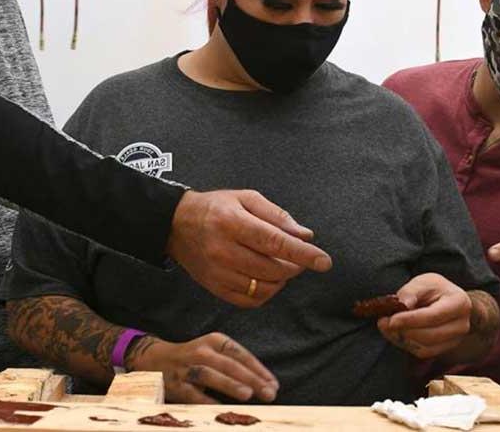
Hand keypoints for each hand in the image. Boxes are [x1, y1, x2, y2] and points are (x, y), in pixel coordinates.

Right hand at [127, 333, 277, 403]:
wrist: (156, 360)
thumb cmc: (195, 358)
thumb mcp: (214, 351)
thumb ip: (235, 364)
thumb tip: (264, 384)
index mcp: (214, 341)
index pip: (240, 354)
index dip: (258, 369)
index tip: (273, 383)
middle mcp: (200, 351)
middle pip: (229, 364)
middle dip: (251, 379)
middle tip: (268, 392)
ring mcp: (186, 368)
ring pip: (210, 375)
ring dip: (230, 384)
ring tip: (248, 394)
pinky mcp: (175, 384)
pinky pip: (193, 393)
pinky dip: (207, 400)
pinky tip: (221, 408)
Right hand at [167, 190, 332, 307]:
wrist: (175, 225)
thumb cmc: (216, 207)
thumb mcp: (246, 199)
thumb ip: (277, 216)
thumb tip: (305, 235)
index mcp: (233, 222)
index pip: (275, 242)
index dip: (303, 254)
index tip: (324, 262)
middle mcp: (223, 250)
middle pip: (273, 268)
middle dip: (295, 265)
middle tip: (298, 257)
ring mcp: (217, 272)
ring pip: (264, 287)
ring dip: (282, 279)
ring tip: (281, 265)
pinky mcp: (214, 288)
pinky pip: (250, 300)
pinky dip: (267, 292)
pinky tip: (268, 278)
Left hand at [379, 274, 471, 358]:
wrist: (448, 301)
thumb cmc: (435, 289)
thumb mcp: (424, 281)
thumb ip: (411, 291)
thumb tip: (402, 304)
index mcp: (459, 303)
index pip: (433, 316)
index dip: (410, 320)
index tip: (391, 320)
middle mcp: (462, 325)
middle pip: (429, 335)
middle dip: (403, 331)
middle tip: (383, 323)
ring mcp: (455, 340)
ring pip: (425, 348)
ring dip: (402, 339)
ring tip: (387, 327)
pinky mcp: (445, 349)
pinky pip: (423, 353)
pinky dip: (407, 345)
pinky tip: (397, 334)